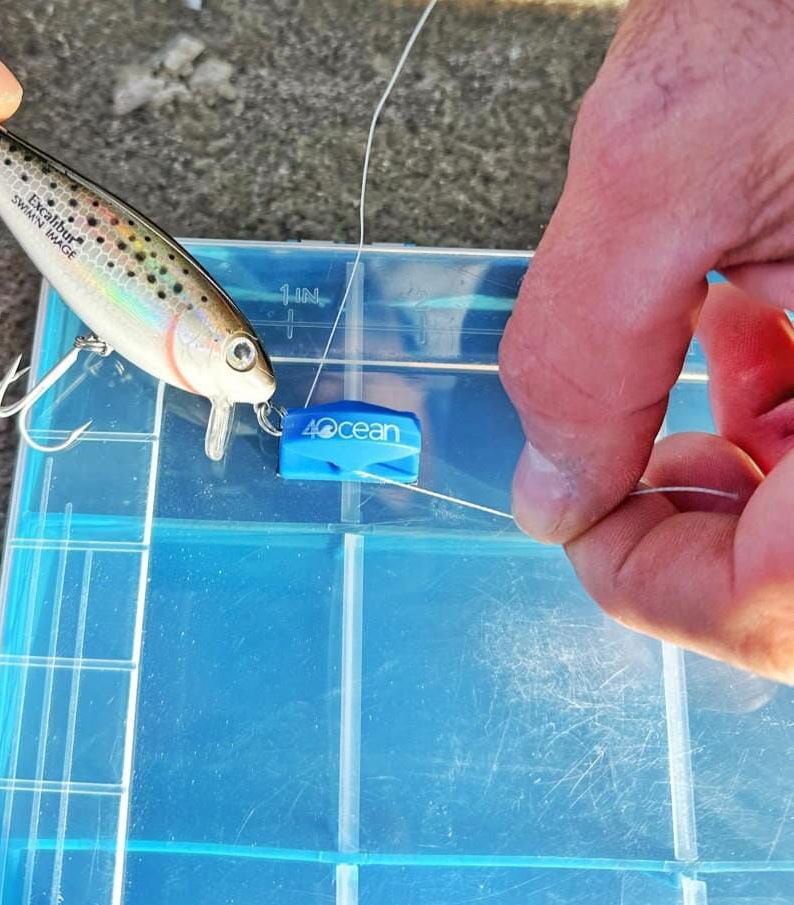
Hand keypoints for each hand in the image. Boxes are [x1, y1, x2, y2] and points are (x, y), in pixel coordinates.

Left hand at [500, 0, 793, 681]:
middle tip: (616, 472)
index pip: (775, 597)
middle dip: (694, 532)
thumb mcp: (666, 156)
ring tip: (685, 381)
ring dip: (740, 468)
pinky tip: (745, 330)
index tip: (573, 528)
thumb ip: (586, 348)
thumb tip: (548, 497)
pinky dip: (787, 404)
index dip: (653, 582)